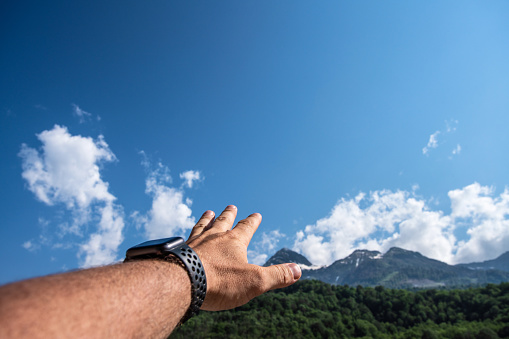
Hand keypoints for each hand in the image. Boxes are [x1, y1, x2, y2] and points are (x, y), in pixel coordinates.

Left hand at [186, 205, 300, 310]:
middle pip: (222, 222)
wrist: (180, 283)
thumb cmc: (219, 282)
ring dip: (206, 219)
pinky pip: (183, 239)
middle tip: (231, 206)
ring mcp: (194, 243)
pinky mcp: (177, 252)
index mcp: (233, 241)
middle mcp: (213, 237)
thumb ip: (277, 276)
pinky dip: (186, 236)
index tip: (256, 214)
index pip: (246, 227)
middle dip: (229, 215)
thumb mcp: (254, 281)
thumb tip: (299, 271)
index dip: (252, 221)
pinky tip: (183, 238)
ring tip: (207, 212)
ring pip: (202, 226)